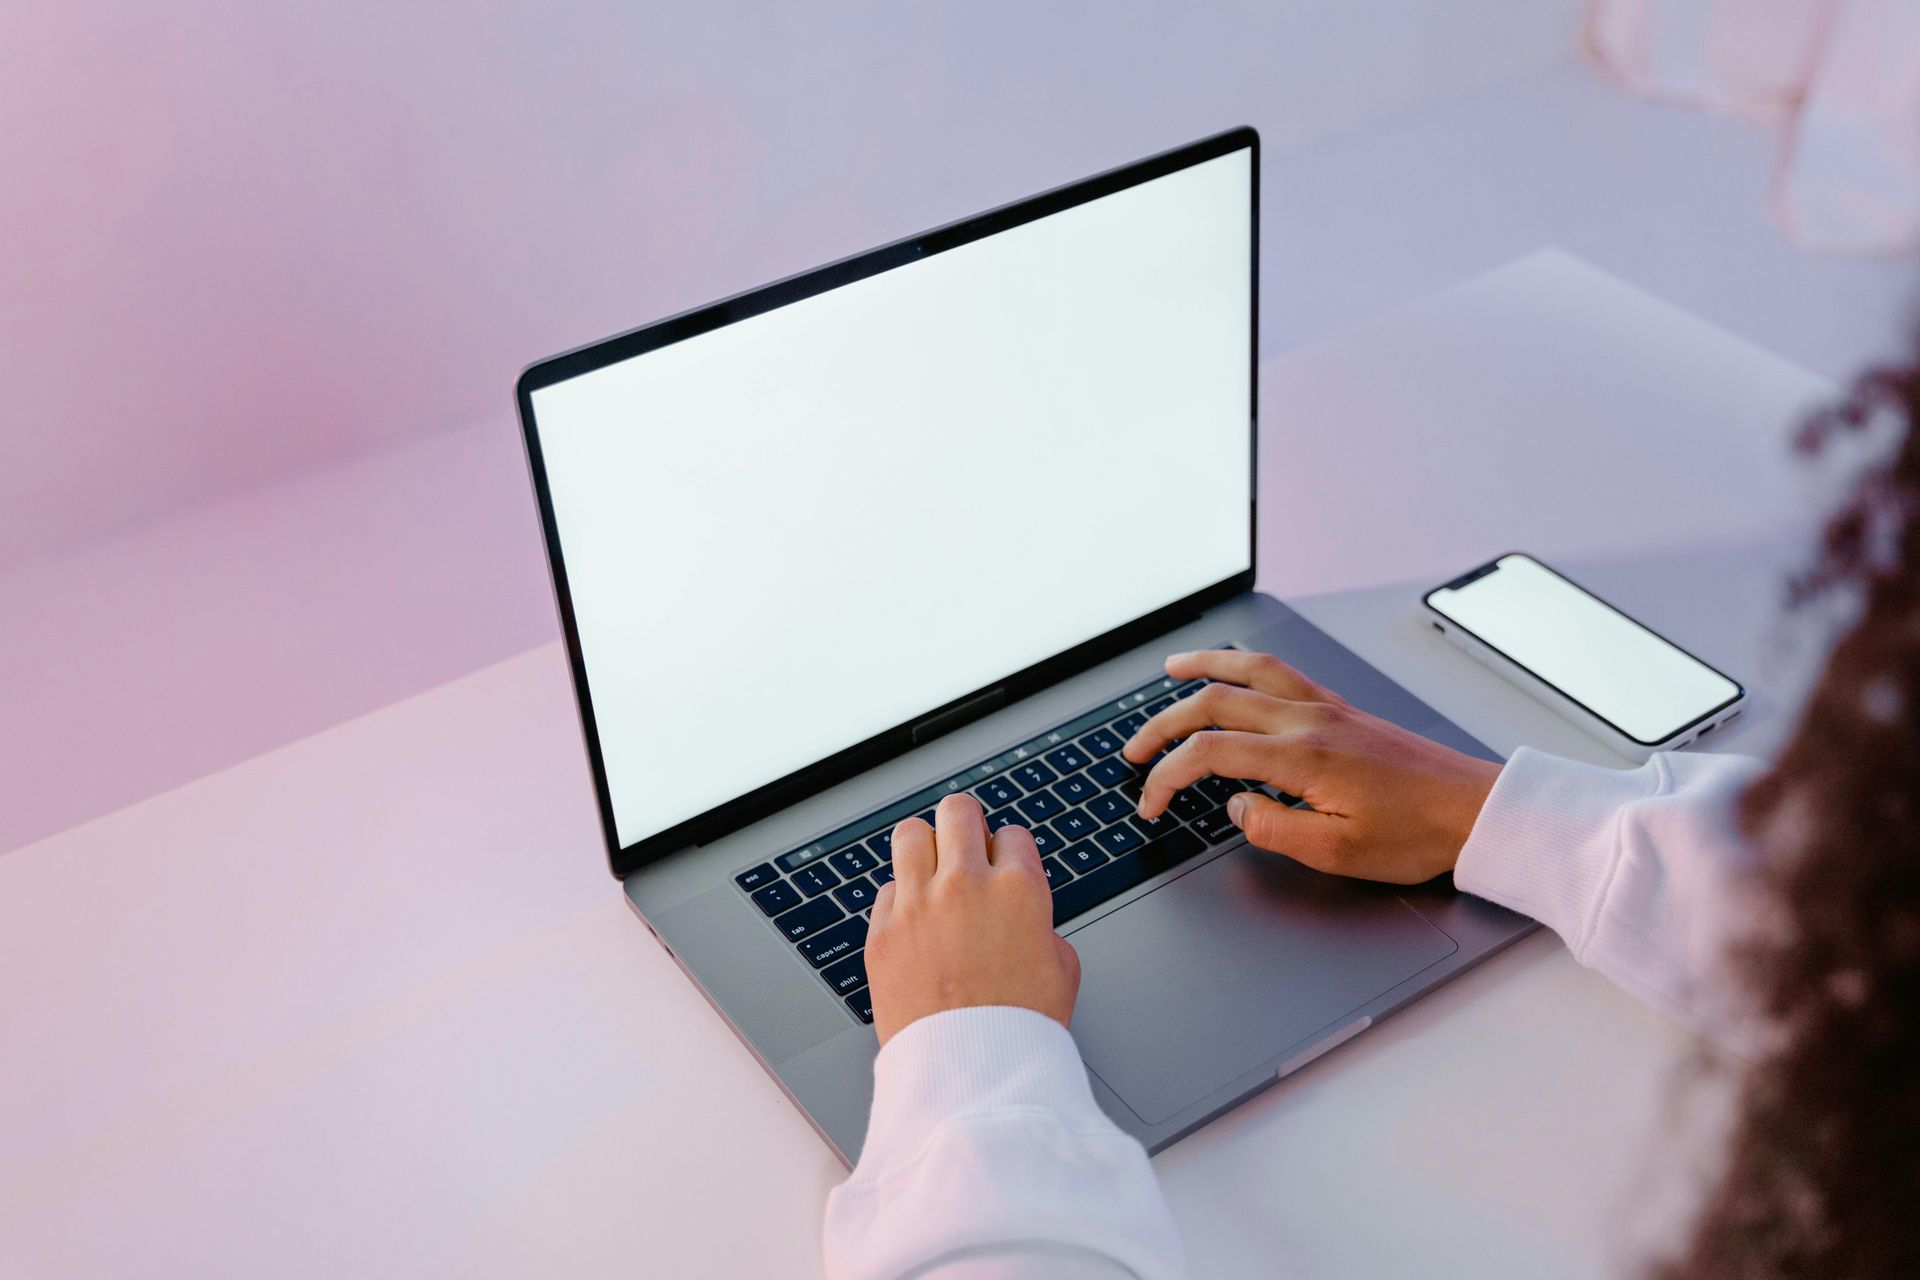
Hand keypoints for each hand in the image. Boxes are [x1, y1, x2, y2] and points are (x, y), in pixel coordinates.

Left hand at [866, 794, 1080, 1046]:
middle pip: (957, 810)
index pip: (1012, 834)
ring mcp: (918, 906)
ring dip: (924, 848)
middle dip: (965, 826)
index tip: (1004, 871)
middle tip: (965, 849)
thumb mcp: (1062, 969)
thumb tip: (1025, 917)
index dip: (1010, 854)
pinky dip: (900, 900)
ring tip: (931, 872)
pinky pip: (885, 890)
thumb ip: (1042, 925)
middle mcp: (965, 885)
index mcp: (1019, 888)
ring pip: (910, 833)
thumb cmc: (1020, 1028)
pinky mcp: (881, 933)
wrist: (972, 1073)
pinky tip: (914, 922)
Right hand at [1123, 649, 1500, 884]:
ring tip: (1170, 669)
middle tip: (1133, 750)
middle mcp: (1307, 720)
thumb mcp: (1336, 851)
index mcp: (1300, 756)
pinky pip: (1281, 671)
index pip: (1208, 753)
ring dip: (1202, 668)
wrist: (1473, 810)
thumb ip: (1272, 828)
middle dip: (1162, 724)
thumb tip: (1234, 806)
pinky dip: (1244, 665)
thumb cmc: (1414, 834)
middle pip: (1214, 702)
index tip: (1150, 805)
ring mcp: (1325, 708)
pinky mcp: (1341, 709)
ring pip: (1248, 670)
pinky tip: (1236, 671)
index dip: (1166, 777)